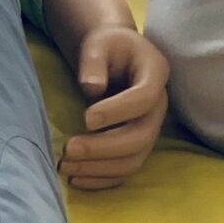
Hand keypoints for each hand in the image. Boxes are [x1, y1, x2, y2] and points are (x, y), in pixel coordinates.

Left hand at [61, 24, 170, 191]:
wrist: (116, 57)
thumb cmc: (107, 47)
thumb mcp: (98, 43)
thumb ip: (94, 61)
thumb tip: (92, 88)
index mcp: (155, 73)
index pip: (144, 98)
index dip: (117, 111)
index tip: (85, 118)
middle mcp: (158, 106)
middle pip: (141, 137)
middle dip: (104, 148)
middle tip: (68, 149)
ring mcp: (150, 128)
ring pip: (134, 160)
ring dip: (99, 168)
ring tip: (64, 165)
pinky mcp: (137, 145)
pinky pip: (125, 170)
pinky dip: (102, 179)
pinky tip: (76, 179)